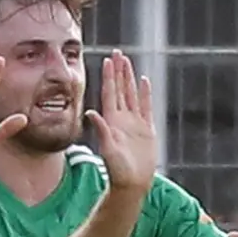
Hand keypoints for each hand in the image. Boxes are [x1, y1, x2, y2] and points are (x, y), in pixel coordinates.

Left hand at [85, 50, 157, 192]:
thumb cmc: (118, 170)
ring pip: (131, 94)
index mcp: (112, 121)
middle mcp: (122, 119)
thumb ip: (101, 131)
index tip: (108, 60)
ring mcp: (134, 123)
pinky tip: (144, 81)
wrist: (132, 184)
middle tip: (118, 52)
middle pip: (120, 89)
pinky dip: (145, 94)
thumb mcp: (108, 150)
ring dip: (129, 78)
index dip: (109, 77)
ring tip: (127, 61)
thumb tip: (91, 113)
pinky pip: (145, 107)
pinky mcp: (146, 130)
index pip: (110, 93)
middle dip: (119, 71)